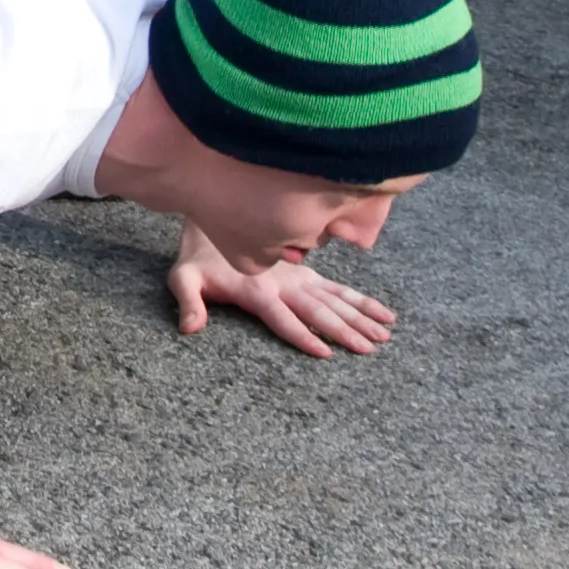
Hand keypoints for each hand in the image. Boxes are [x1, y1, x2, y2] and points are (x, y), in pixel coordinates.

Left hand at [167, 222, 396, 356]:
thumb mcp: (182, 278)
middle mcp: (283, 284)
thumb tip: (189, 328)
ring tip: (386, 334)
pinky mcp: (305, 273)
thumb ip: (188, 302)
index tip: (326, 352)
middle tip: (370, 348)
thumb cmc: (197, 258)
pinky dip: (360, 300)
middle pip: (318, 310)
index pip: (283, 318)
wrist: (213, 217)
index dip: (302, 334)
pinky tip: (383, 313)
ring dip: (361, 316)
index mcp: (257, 290)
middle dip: (345, 329)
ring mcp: (298, 277)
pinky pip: (337, 287)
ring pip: (336, 299)